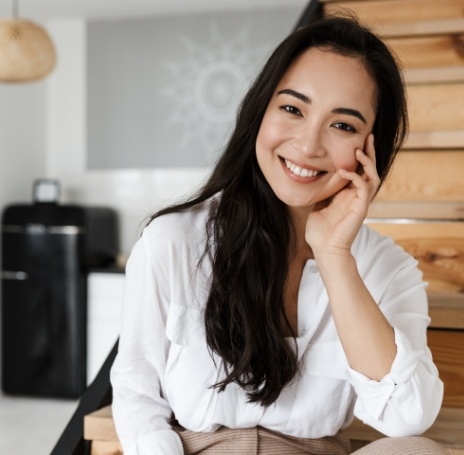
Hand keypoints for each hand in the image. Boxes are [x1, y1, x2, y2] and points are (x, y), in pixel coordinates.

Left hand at [305, 134, 379, 257]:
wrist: (324, 249)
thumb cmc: (320, 231)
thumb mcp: (317, 205)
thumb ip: (321, 192)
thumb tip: (314, 179)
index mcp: (347, 194)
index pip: (358, 171)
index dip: (359, 157)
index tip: (355, 141)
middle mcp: (357, 196)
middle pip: (369, 170)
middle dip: (369, 153)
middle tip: (368, 136)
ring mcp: (360, 202)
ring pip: (372, 176)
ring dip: (367, 162)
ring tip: (360, 149)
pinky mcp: (361, 208)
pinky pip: (363, 187)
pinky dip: (356, 176)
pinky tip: (344, 171)